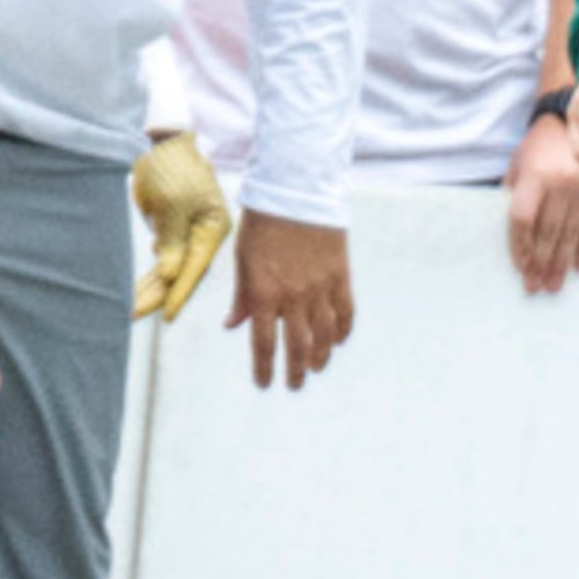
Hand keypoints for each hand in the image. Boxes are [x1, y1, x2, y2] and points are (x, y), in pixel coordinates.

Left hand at [130, 134, 232, 322]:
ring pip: (169, 268)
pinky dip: (152, 272)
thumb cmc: (173, 168)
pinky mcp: (172, 228)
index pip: (194, 268)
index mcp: (213, 229)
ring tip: (129, 306)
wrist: (163, 141)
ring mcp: (189, 232)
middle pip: (181, 273)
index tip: (165, 314)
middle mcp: (204, 235)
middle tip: (132, 313)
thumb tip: (168, 274)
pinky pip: (163, 256)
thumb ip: (172, 241)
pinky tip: (141, 286)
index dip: (178, 293)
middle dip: (157, 294)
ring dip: (150, 287)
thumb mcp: (172, 205)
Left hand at [228, 210, 352, 389]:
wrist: (295, 193)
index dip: (264, 368)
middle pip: (297, 345)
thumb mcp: (242, 261)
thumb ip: (241, 297)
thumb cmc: (262, 225)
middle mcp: (293, 296)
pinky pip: (345, 311)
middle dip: (295, 370)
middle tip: (295, 384)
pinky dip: (343, 329)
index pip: (263, 343)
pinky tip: (338, 340)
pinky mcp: (340, 275)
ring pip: (324, 333)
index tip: (265, 384)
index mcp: (263, 294)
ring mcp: (320, 287)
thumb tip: (232, 325)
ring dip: (321, 355)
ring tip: (317, 367)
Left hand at [505, 113, 578, 293]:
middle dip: (540, 263)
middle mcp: (562, 183)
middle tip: (536, 286)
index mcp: (536, 176)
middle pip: (548, 232)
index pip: (524, 219)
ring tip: (555, 284)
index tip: (519, 267)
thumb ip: (513, 194)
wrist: (576, 120)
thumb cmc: (541, 145)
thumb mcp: (518, 163)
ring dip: (562, 262)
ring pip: (571, 233)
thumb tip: (512, 232)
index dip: (520, 246)